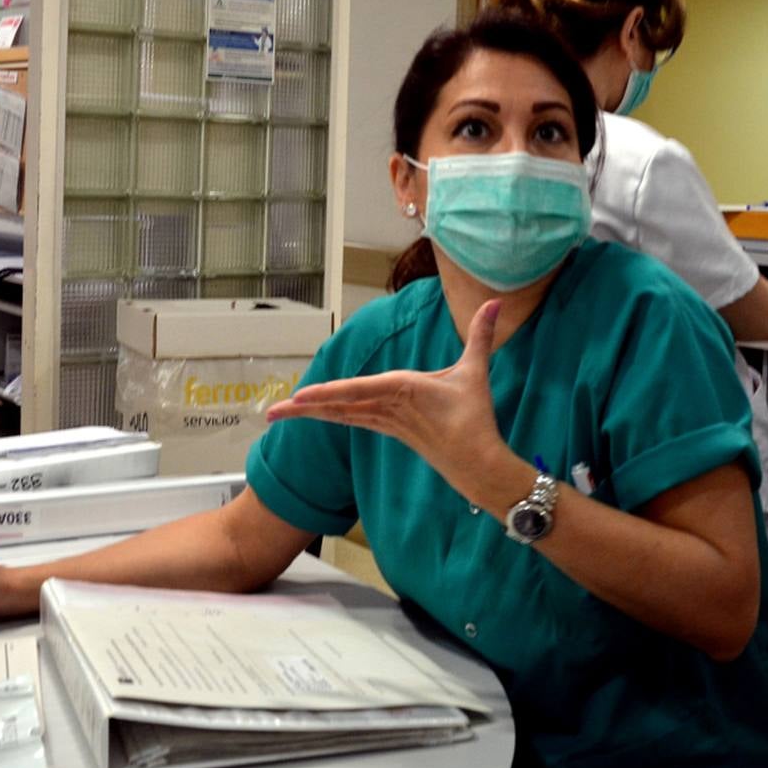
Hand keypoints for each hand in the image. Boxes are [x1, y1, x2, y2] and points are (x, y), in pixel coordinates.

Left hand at [266, 299, 508, 499]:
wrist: (478, 465)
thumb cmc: (475, 418)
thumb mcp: (476, 372)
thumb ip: (481, 335)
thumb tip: (495, 302)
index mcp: (403, 390)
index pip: (357, 390)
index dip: (327, 393)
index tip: (300, 397)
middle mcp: (388, 406)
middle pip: (338, 405)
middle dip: (304, 408)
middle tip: (272, 412)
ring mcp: (385, 421)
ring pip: (341, 415)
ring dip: (310, 414)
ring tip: (279, 414)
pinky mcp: (389, 429)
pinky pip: (353, 420)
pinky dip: (332, 415)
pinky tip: (314, 414)